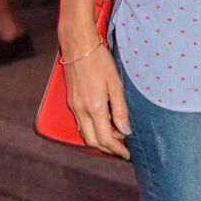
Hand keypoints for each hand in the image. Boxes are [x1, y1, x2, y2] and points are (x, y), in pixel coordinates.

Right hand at [63, 41, 131, 157]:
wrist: (78, 46)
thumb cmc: (100, 61)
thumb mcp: (116, 84)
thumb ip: (120, 110)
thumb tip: (126, 131)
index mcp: (94, 108)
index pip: (106, 139)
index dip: (117, 149)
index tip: (128, 155)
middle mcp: (81, 111)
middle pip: (94, 141)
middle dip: (108, 149)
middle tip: (123, 151)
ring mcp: (74, 107)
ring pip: (85, 134)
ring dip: (100, 141)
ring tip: (116, 140)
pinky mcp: (71, 101)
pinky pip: (80, 124)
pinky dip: (92, 130)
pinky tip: (103, 126)